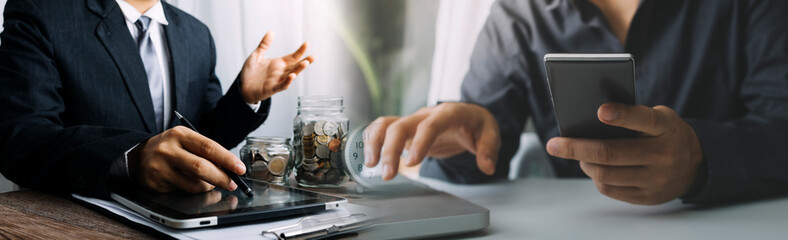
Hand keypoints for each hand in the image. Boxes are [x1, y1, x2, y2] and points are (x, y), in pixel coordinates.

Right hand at [128, 126, 245, 192]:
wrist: (137, 157)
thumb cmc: (170, 148)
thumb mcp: (185, 141)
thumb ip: (205, 152)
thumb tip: (229, 168)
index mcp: (180, 134)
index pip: (208, 147)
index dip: (227, 159)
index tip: (240, 168)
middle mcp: (168, 149)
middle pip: (201, 167)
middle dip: (222, 178)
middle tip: (233, 184)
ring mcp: (160, 167)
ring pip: (194, 183)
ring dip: (209, 186)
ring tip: (211, 183)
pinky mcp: (156, 182)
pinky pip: (183, 190)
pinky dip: (194, 190)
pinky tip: (193, 184)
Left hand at [239, 31, 315, 103]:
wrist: (241, 87)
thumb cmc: (250, 73)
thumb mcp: (256, 55)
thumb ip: (264, 45)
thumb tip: (271, 32)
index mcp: (278, 64)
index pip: (293, 57)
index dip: (300, 51)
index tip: (307, 43)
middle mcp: (280, 72)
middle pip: (296, 66)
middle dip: (305, 61)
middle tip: (313, 57)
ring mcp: (277, 80)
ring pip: (291, 75)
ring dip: (298, 70)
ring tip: (305, 63)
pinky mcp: (272, 89)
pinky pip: (282, 85)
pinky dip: (287, 81)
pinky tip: (292, 76)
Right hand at [364, 103, 500, 180]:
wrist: (467, 116)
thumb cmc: (476, 124)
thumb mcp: (490, 134)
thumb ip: (489, 149)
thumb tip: (487, 166)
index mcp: (449, 113)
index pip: (431, 125)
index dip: (419, 142)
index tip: (410, 162)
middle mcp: (426, 114)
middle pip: (401, 125)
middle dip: (390, 149)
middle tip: (387, 175)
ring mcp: (413, 120)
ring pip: (386, 124)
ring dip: (374, 143)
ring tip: (371, 165)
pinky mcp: (405, 129)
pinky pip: (383, 129)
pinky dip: (372, 140)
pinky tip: (369, 157)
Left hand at [546, 103, 703, 204]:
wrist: (697, 164)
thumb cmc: (667, 133)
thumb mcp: (660, 116)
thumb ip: (634, 115)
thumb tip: (591, 119)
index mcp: (665, 128)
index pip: (643, 119)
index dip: (621, 115)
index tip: (600, 111)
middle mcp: (662, 155)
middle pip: (611, 153)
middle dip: (576, 148)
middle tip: (554, 145)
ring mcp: (655, 179)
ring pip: (606, 174)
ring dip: (583, 164)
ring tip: (575, 155)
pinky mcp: (648, 197)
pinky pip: (610, 190)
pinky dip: (595, 178)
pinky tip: (591, 167)